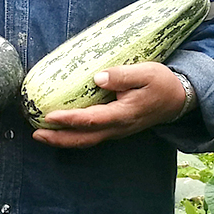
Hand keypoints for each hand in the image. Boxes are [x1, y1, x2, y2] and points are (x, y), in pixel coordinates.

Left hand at [33, 61, 188, 148]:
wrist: (177, 99)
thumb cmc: (161, 83)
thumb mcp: (146, 73)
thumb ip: (122, 76)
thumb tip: (97, 77)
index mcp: (123, 114)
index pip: (92, 120)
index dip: (70, 119)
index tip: (50, 116)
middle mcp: (118, 127)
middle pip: (84, 138)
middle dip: (58, 138)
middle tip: (35, 134)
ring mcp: (116, 131)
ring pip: (86, 140)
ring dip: (63, 140)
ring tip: (41, 135)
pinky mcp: (115, 128)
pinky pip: (91, 137)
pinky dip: (73, 136)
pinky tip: (61, 130)